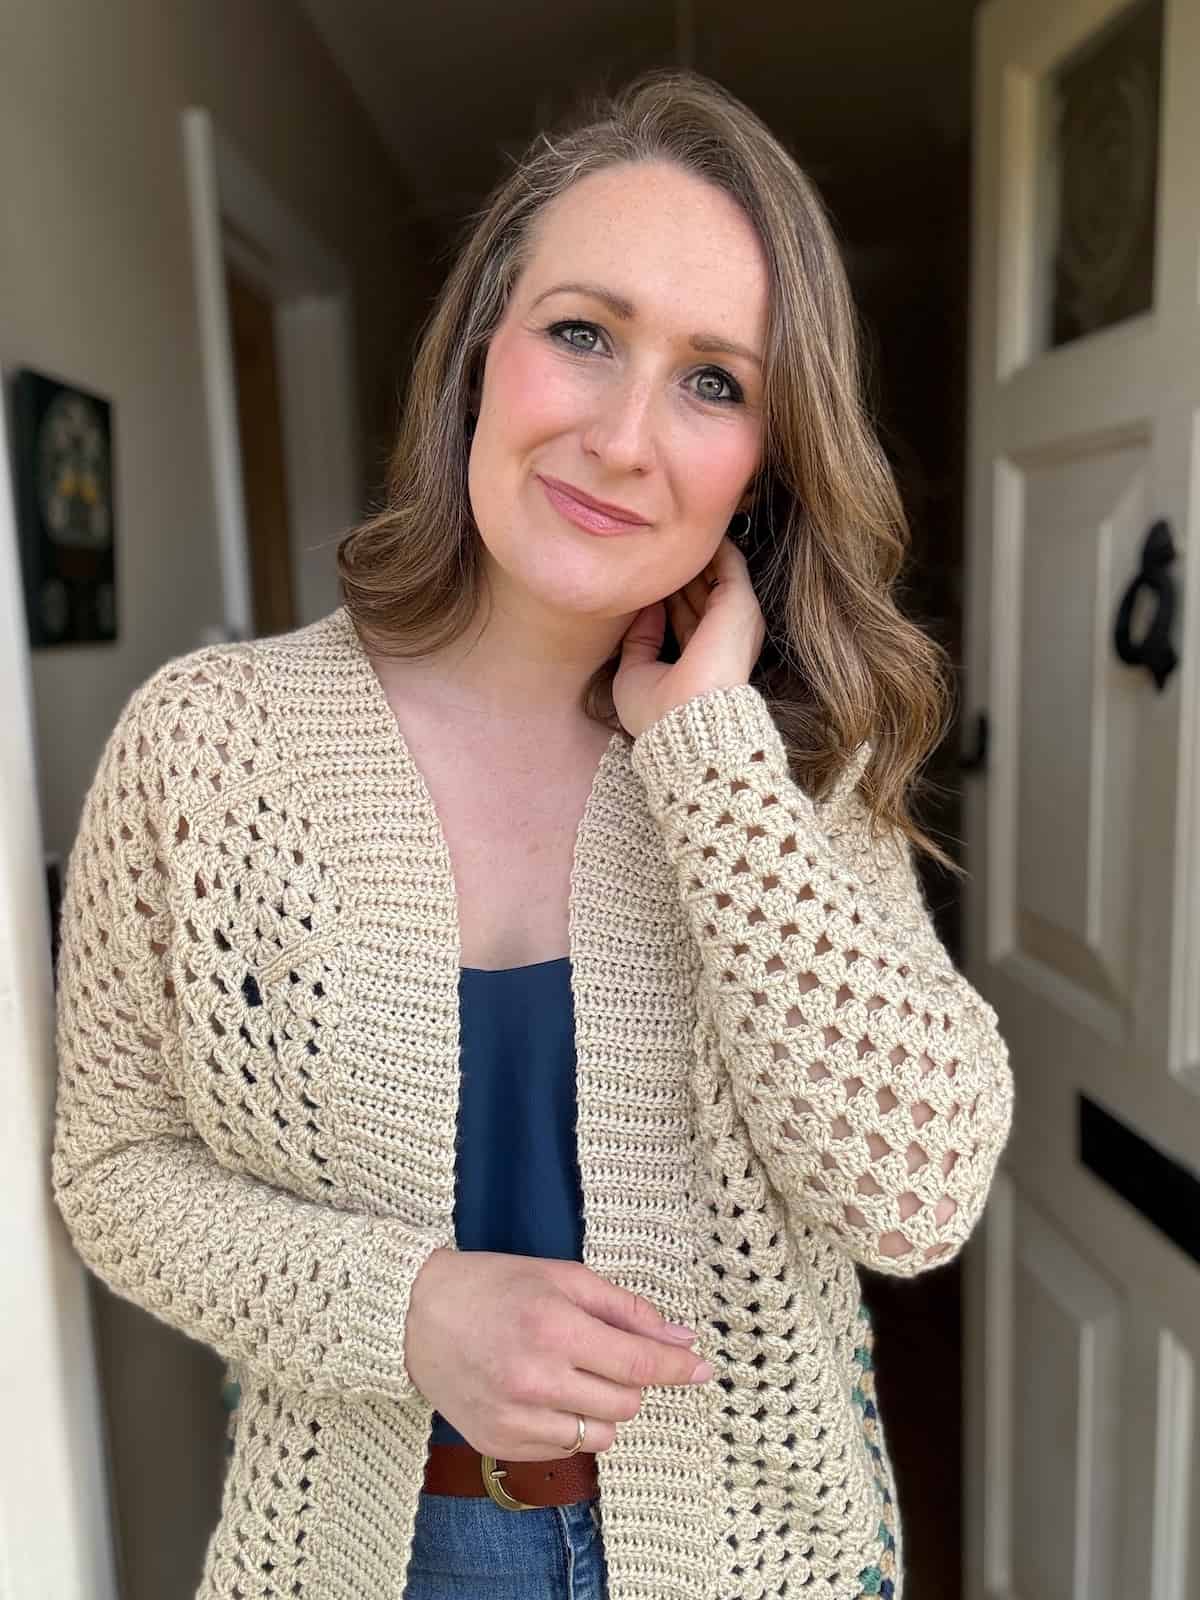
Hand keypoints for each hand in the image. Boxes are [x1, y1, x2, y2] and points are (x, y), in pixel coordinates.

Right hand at [404, 1248, 714, 1457]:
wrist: (416, 1315)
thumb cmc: (494, 1286)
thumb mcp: (562, 1278)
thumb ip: (624, 1308)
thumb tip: (679, 1337)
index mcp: (554, 1328)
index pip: (637, 1362)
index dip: (676, 1367)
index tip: (703, 1368)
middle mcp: (536, 1379)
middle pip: (625, 1404)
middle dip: (631, 1381)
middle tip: (605, 1354)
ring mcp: (515, 1417)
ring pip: (599, 1436)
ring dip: (602, 1410)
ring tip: (574, 1376)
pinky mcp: (498, 1442)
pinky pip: (563, 1451)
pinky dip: (569, 1426)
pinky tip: (546, 1396)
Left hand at [612, 533, 766, 738]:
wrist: (684, 723)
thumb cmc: (658, 712)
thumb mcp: (636, 674)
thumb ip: (640, 639)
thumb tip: (645, 608)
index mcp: (698, 657)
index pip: (683, 614)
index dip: (664, 593)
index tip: (643, 572)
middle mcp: (719, 638)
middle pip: (699, 592)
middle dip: (678, 569)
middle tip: (652, 543)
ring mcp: (733, 621)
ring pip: (714, 574)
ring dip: (695, 553)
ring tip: (672, 526)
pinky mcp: (739, 605)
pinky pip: (730, 563)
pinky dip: (715, 545)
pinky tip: (696, 526)